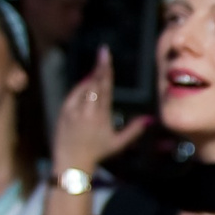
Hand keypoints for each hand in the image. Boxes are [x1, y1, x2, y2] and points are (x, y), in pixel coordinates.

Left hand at [52, 49, 149, 174]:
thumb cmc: (98, 153)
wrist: (71, 162)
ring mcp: (73, 109)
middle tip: (104, 52)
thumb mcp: (119, 143)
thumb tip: (150, 119)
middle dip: (100, 66)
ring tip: (98, 68)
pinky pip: (73, 94)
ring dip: (91, 77)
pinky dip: (80, 87)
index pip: (105, 87)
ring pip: (83, 87)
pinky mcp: (64, 111)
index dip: (106, 71)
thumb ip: (134, 130)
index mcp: (101, 115)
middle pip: (94, 83)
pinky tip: (86, 83)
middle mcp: (87, 110)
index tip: (107, 57)